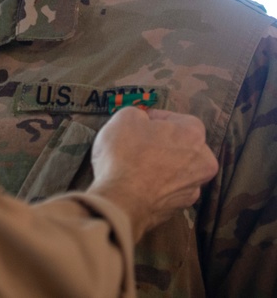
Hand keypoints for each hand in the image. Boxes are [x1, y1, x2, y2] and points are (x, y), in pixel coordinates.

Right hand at [87, 107, 218, 240]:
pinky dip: (157, 186)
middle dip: (165, 144)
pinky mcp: (181, 208)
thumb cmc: (125, 154)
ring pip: (179, 170)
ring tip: (137, 167)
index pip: (179, 119)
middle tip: (139, 145)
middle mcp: (203, 162)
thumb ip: (139, 115)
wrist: (121, 201)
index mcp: (193, 135)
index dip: (156, 119)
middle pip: (184, 146)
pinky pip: (170, 190)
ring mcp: (194, 188)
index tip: (139, 124)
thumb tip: (143, 122)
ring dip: (163, 166)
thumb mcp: (124, 118)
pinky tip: (139, 185)